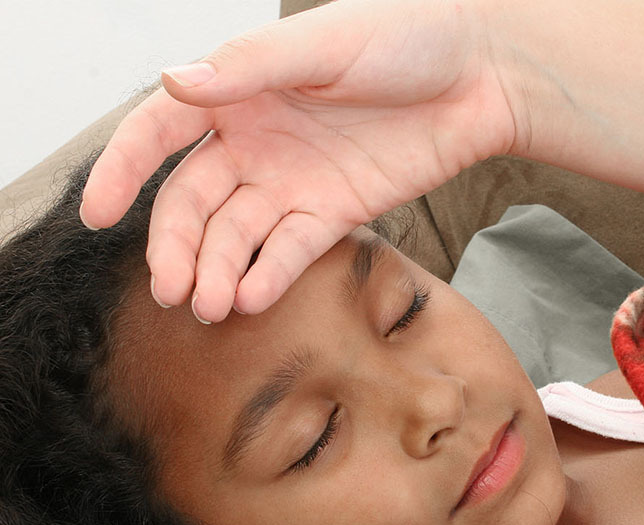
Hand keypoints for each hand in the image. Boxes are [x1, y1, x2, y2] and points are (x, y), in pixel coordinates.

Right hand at [79, 0, 518, 322]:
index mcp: (237, 89)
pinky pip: (293, 250)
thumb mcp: (322, 45)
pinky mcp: (336, 211)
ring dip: (219, 271)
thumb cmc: (406, 36)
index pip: (159, 133)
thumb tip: (174, 83)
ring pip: (239, 235)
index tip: (98, 214)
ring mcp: (294, 180)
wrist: (481, 74)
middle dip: (177, 246)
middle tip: (171, 290)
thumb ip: (249, 69)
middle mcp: (255, 140)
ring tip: (210, 306)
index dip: (124, 172)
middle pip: (195, 202)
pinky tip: (252, 298)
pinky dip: (271, 275)